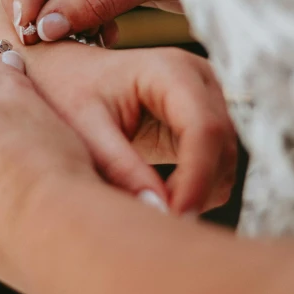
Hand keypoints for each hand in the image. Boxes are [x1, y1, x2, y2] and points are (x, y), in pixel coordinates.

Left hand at [26, 41, 236, 213]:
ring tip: (154, 208)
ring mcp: (206, 99)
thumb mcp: (85, 128)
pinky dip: (196, 187)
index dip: (197, 177)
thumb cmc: (70, 90)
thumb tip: (158, 209)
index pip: (203, 128)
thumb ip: (119, 166)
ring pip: (226, 158)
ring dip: (199, 191)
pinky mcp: (203, 122)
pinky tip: (161, 197)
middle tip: (161, 223)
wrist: (68, 73)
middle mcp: (199, 79)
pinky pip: (216, 164)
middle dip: (198, 189)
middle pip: (222, 145)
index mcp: (170, 70)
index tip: (176, 215)